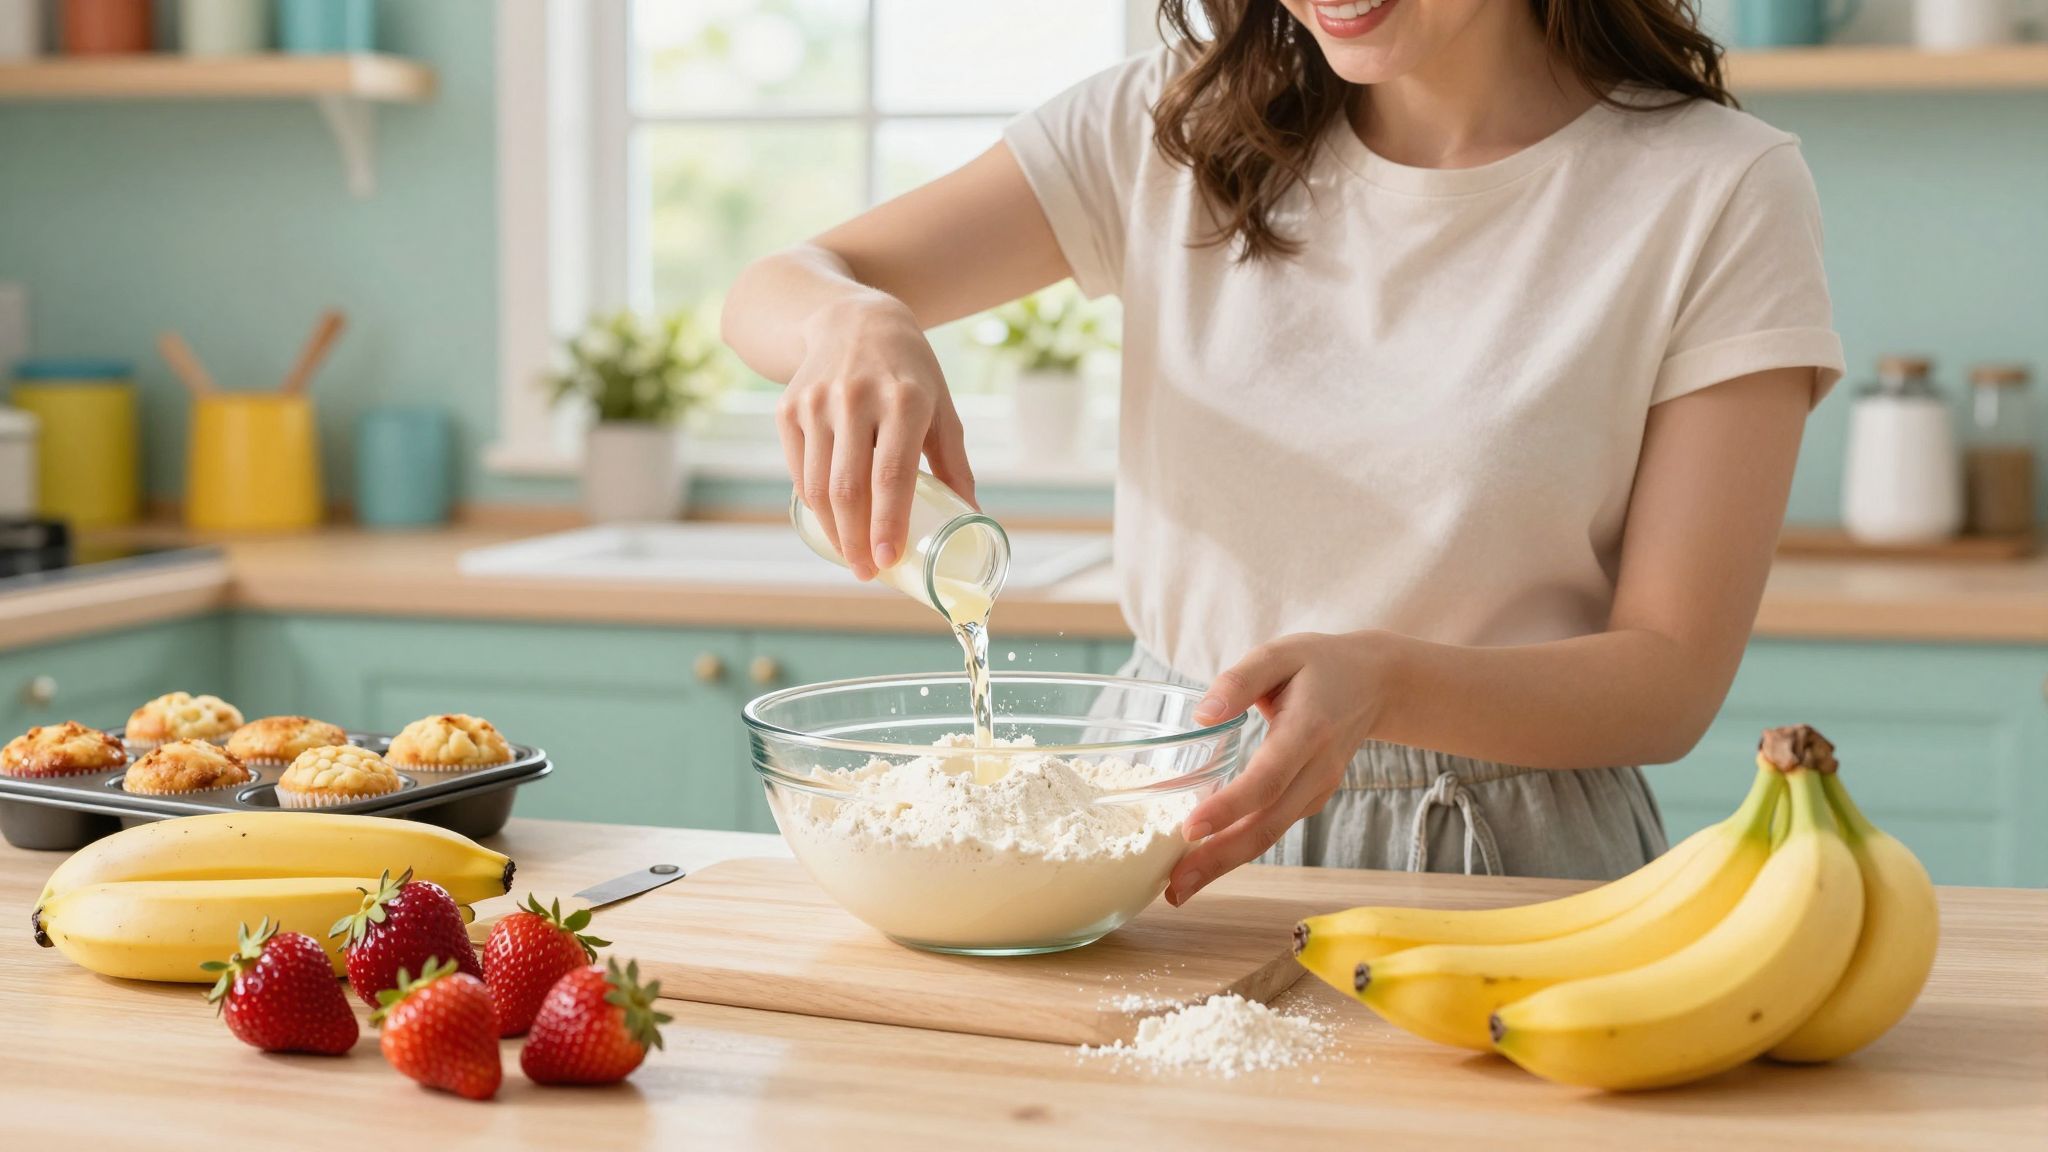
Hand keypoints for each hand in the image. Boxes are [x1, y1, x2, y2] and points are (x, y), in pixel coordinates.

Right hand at [777, 295, 976, 578]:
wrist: (854, 320)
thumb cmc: (909, 373)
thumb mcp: (942, 408)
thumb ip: (955, 463)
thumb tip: (973, 518)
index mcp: (905, 400)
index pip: (891, 475)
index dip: (888, 524)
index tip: (888, 562)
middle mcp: (856, 399)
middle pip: (848, 488)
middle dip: (855, 541)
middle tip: (867, 573)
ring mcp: (817, 402)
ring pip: (817, 486)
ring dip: (833, 531)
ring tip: (851, 556)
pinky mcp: (789, 408)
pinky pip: (798, 470)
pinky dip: (813, 504)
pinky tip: (830, 522)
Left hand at [1168, 632, 1396, 905]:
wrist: (1376, 684)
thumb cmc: (1319, 665)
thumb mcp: (1280, 653)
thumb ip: (1240, 679)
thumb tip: (1202, 715)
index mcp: (1308, 730)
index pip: (1267, 778)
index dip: (1230, 807)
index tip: (1190, 830)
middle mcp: (1316, 770)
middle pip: (1267, 824)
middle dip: (1219, 858)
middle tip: (1174, 888)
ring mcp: (1316, 790)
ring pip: (1269, 834)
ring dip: (1224, 863)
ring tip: (1179, 888)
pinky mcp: (1309, 800)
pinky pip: (1272, 828)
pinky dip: (1238, 848)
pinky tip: (1203, 861)